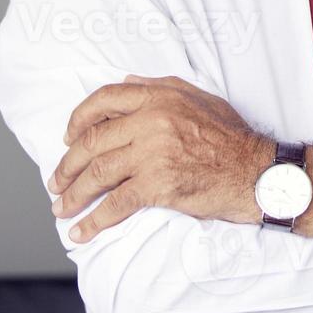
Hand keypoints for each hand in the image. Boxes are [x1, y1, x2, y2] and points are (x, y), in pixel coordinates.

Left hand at [47, 74, 272, 242]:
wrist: (255, 172)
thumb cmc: (231, 137)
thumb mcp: (201, 98)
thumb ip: (162, 87)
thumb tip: (129, 82)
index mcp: (161, 96)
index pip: (104, 99)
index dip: (78, 119)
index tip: (67, 138)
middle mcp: (153, 120)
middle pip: (93, 141)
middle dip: (67, 165)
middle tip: (57, 182)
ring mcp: (153, 152)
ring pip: (98, 173)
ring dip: (74, 194)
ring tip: (62, 207)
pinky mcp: (158, 184)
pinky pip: (116, 203)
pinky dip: (94, 220)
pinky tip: (81, 230)